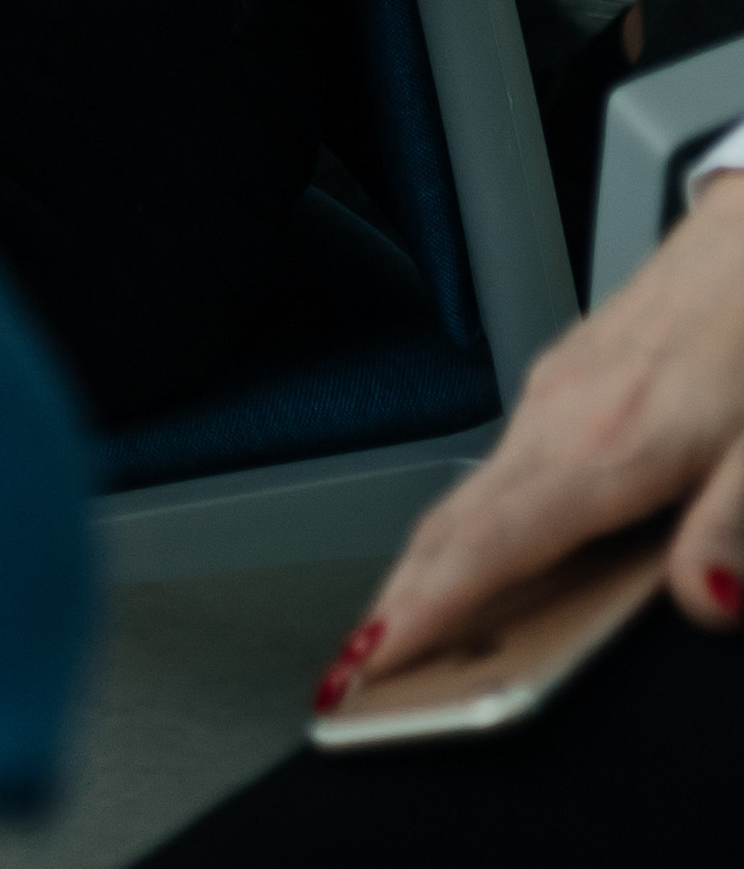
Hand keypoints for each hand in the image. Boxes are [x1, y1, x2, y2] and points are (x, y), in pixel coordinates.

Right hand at [324, 176, 743, 702]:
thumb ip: (732, 521)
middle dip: (397, 601)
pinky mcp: (567, 375)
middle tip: (348, 679)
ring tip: (396, 630)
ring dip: (424, 563)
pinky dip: (462, 519)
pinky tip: (474, 544)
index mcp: (608, 442)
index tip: (370, 667)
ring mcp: (557, 389)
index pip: (491, 544)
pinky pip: (495, 462)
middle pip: (454, 523)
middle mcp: (563, 414)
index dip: (425, 610)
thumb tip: (703, 600)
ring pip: (468, 490)